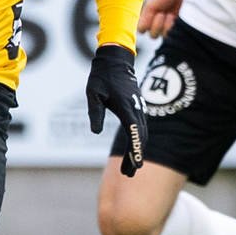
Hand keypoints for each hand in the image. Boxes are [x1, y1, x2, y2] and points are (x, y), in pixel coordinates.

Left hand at [85, 44, 146, 176]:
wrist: (116, 60)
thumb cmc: (102, 76)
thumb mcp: (93, 93)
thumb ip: (95, 112)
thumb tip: (95, 131)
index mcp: (126, 106)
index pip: (133, 132)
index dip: (134, 150)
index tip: (136, 165)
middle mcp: (136, 108)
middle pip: (140, 137)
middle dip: (135, 156)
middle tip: (129, 174)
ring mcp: (139, 108)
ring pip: (142, 134)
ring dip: (137, 151)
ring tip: (130, 169)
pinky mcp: (138, 108)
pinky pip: (140, 128)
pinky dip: (138, 142)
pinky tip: (132, 152)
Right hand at [139, 0, 182, 39]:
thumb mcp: (151, 5)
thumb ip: (145, 18)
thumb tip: (140, 31)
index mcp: (145, 17)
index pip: (141, 30)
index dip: (146, 26)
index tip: (151, 14)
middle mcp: (153, 22)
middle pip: (153, 36)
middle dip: (157, 25)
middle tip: (161, 13)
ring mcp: (163, 25)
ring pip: (161, 35)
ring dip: (165, 24)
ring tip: (167, 13)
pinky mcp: (171, 25)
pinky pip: (169, 32)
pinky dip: (170, 25)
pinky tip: (171, 15)